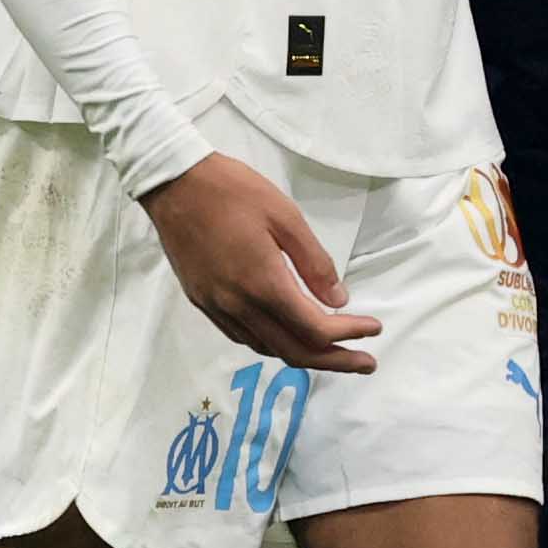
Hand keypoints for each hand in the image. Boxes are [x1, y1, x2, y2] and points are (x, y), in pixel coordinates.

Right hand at [138, 149, 376, 374]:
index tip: (374, 328)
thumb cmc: (233, 191)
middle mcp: (238, 306)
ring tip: (333, 351)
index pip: (313, 328)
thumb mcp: (285, 216)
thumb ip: (314, 262)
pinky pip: (243, 337)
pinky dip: (273, 343)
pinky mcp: (202, 302)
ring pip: (267, 348)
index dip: (348, 334)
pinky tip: (287, 334)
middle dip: (335, 361)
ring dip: (304, 355)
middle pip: (293, 351)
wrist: (173, 184)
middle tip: (366, 362)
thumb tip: (339, 300)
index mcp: (262, 283)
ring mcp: (217, 308)